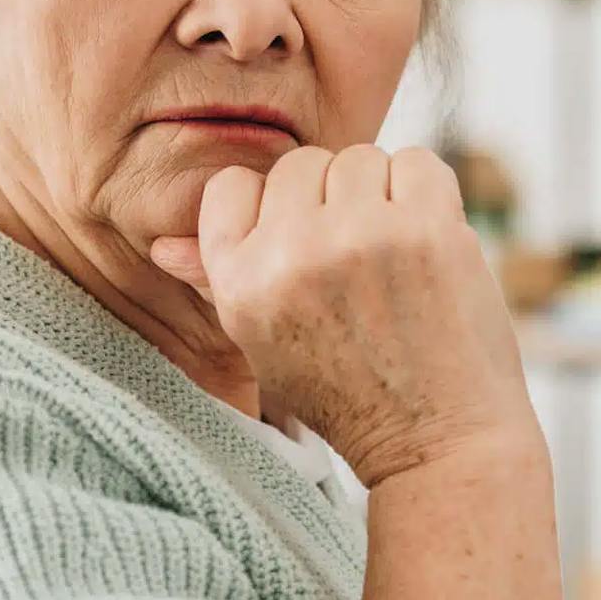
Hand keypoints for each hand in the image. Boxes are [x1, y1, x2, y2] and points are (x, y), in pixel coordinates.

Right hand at [148, 145, 533, 487]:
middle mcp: (291, 254)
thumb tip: (163, 245)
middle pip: (302, 164)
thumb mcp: (264, 347)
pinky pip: (419, 161)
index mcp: (240, 283)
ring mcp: (361, 236)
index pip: (232, 186)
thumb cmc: (349, 394)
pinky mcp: (427, 229)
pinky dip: (429, 194)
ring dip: (383, 195)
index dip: (271, 209)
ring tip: (395, 257)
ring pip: (362, 158)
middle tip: (358, 264)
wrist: (436, 441)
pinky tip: (429, 243)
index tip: (302, 246)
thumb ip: (219, 282)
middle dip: (331, 201)